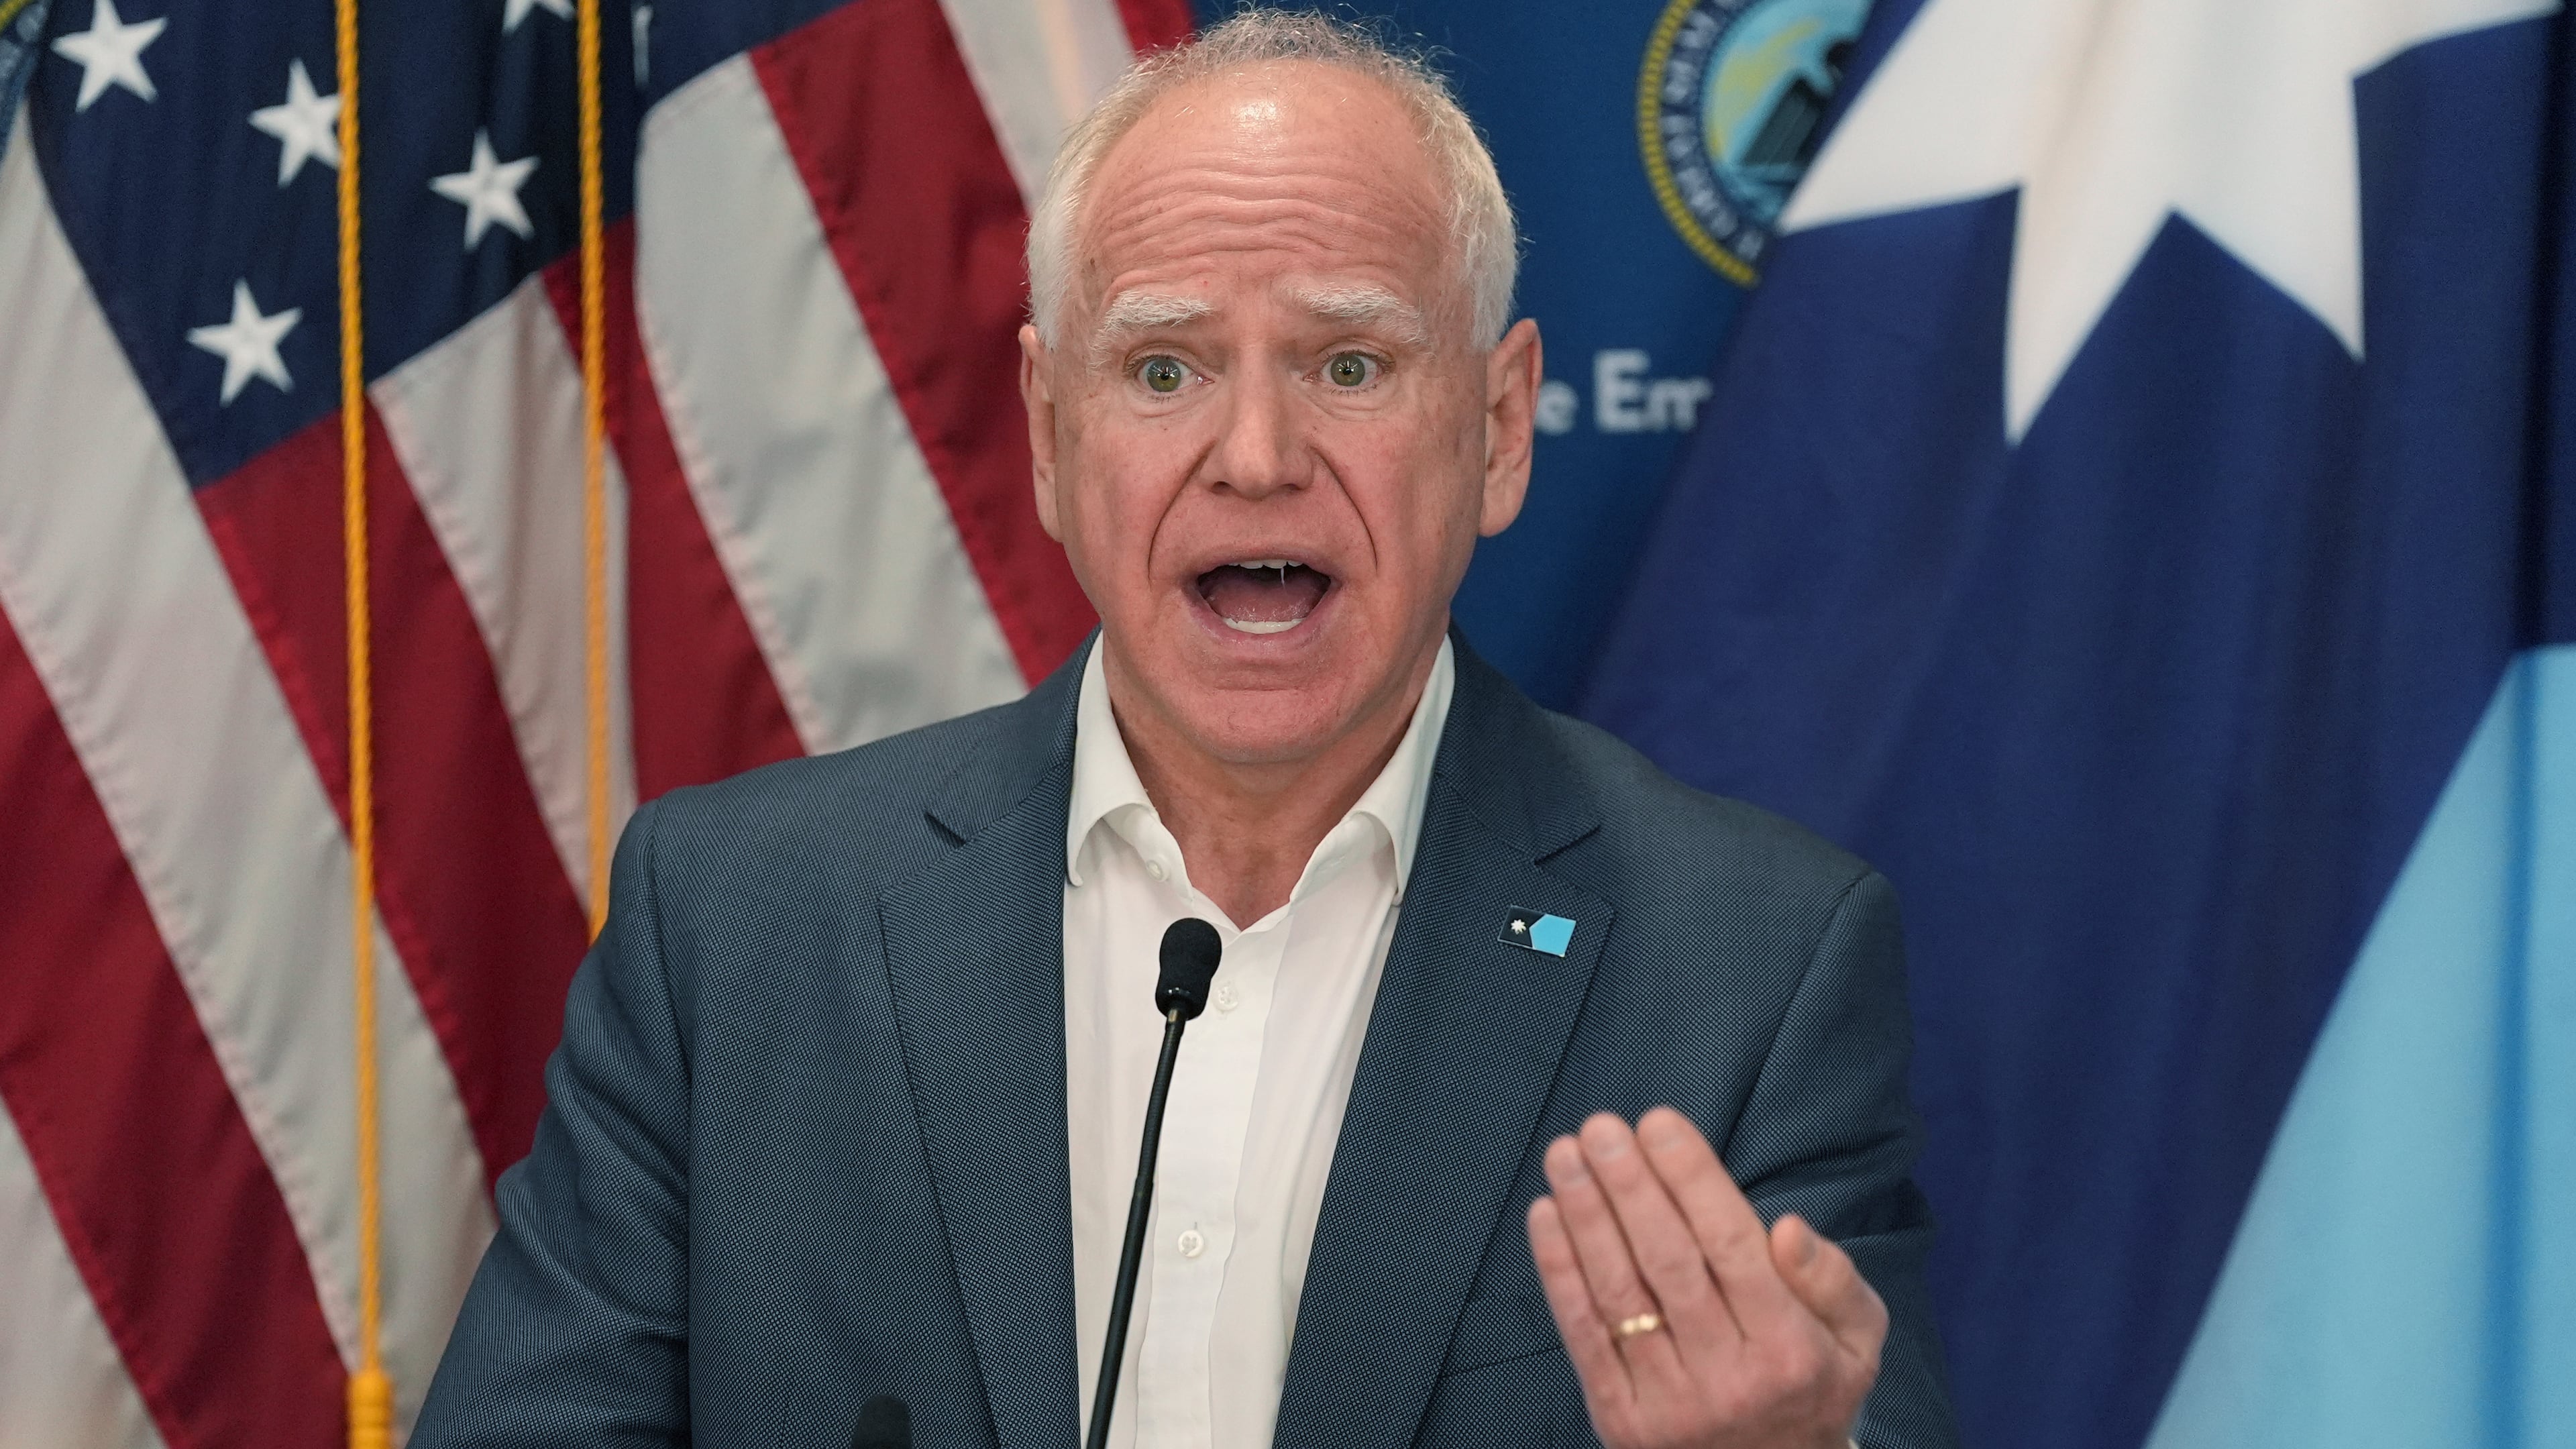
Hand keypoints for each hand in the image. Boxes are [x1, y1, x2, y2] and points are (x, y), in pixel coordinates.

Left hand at [1525, 1108, 1884, 1448]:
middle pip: (1669, 1261)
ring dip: (1585, 1216)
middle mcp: (1729, 1377)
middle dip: (1629, 1186)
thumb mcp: (1856, 1341)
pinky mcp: (1620, 1420)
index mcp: (1790, 1349)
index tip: (1658, 1122)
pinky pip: (1583, 1334)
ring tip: (1565, 1155)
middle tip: (1601, 1127)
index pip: (1732, 1246)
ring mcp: (1669, 1403)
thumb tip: (1787, 1227)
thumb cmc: (1811, 1388)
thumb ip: (1832, 1280)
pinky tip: (1546, 1214)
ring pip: (1619, 1292)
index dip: (1691, 1179)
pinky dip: (1559, 1271)